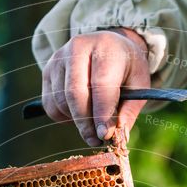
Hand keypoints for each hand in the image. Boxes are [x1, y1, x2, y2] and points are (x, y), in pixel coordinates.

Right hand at [41, 28, 150, 145]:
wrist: (108, 46)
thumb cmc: (126, 68)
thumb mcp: (138, 84)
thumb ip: (129, 110)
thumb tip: (116, 136)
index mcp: (106, 47)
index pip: (101, 84)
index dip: (102, 114)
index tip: (104, 135)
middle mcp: (78, 48)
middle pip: (75, 93)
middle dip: (85, 123)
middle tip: (95, 140)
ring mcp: (59, 58)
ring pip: (61, 101)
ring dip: (76, 121)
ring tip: (92, 123)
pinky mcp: (47, 71)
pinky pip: (50, 104)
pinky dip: (63, 117)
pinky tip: (78, 113)